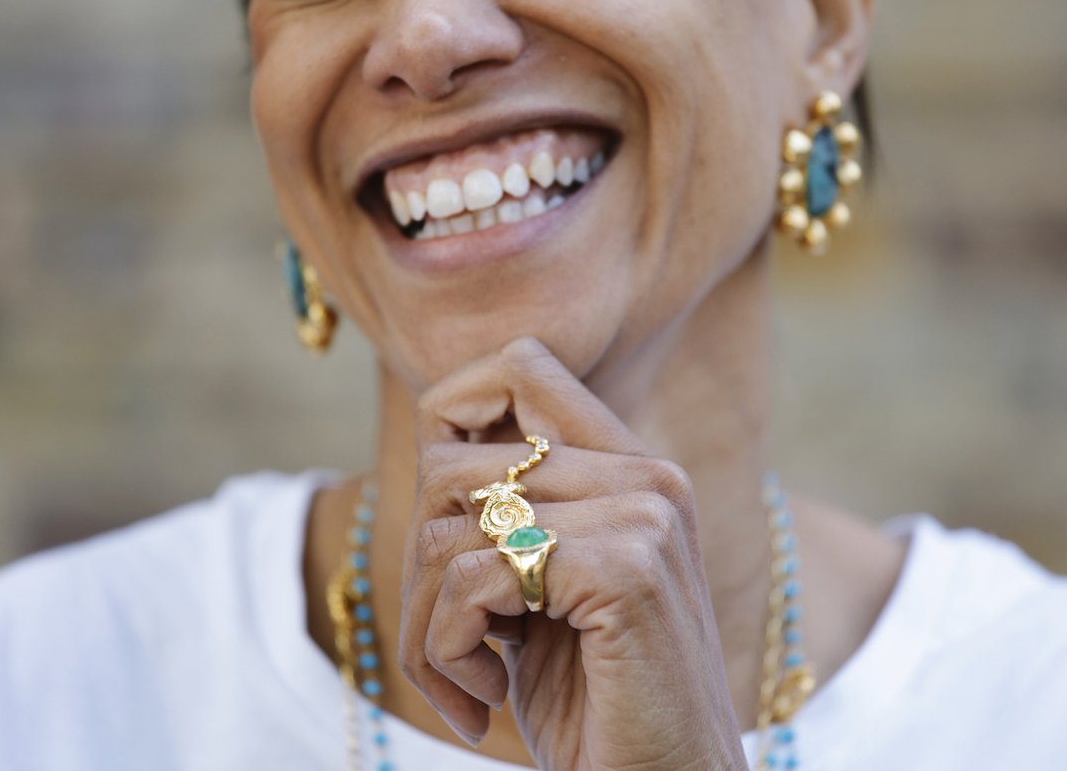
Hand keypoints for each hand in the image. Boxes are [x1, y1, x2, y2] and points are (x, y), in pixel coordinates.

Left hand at [399, 338, 748, 770]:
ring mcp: (643, 515)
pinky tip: (483, 701)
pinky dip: (447, 650)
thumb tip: (433, 444)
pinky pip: (470, 577)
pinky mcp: (627, 570)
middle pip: (453, 461)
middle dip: (420, 562)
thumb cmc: (592, 702)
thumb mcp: (540, 593)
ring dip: (427, 621)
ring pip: (448, 523)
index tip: (446, 523)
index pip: (518, 365)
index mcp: (631, 470)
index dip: (447, 418)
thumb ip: (510, 512)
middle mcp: (646, 475)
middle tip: (447, 637)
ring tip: (466, 678)